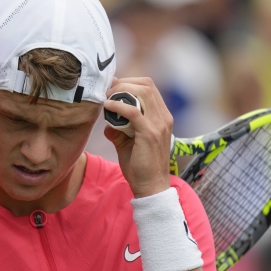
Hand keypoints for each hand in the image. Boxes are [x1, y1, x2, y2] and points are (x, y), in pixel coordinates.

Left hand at [103, 77, 172, 197]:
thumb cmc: (140, 167)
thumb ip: (119, 131)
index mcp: (162, 117)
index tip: (112, 88)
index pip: (149, 87)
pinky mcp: (150, 133)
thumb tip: (107, 124)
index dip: (129, 83)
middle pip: (146, 85)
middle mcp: (164, 117)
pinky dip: (118, 105)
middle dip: (124, 83)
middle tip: (107, 91)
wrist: (150, 187)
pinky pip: (132, 111)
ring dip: (121, 91)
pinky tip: (107, 107)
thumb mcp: (128, 144)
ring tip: (107, 98)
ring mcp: (159, 124)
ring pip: (142, 92)